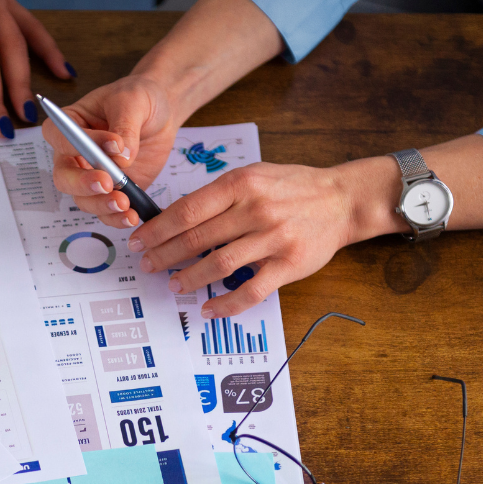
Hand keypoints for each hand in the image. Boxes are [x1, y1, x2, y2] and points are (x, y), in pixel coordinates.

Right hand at [41, 74, 181, 229]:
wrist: (160, 114)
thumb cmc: (139, 98)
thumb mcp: (133, 101)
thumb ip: (125, 127)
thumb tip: (122, 156)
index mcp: (71, 125)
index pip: (59, 137)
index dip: (79, 145)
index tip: (113, 144)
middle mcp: (74, 154)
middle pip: (64, 177)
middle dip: (83, 184)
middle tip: (109, 183)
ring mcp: (91, 176)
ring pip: (84, 200)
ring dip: (102, 205)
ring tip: (125, 204)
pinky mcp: (111, 192)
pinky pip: (106, 212)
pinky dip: (117, 218)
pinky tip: (132, 216)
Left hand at [129, 158, 403, 317]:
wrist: (342, 199)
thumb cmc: (294, 188)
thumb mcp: (254, 175)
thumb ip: (219, 194)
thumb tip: (177, 217)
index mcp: (240, 184)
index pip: (187, 211)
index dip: (158, 230)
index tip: (139, 241)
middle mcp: (254, 210)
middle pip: (197, 239)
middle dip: (165, 255)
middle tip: (148, 266)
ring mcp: (272, 238)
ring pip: (219, 265)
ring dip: (190, 279)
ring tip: (174, 284)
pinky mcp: (288, 264)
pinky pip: (251, 290)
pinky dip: (226, 303)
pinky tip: (209, 308)